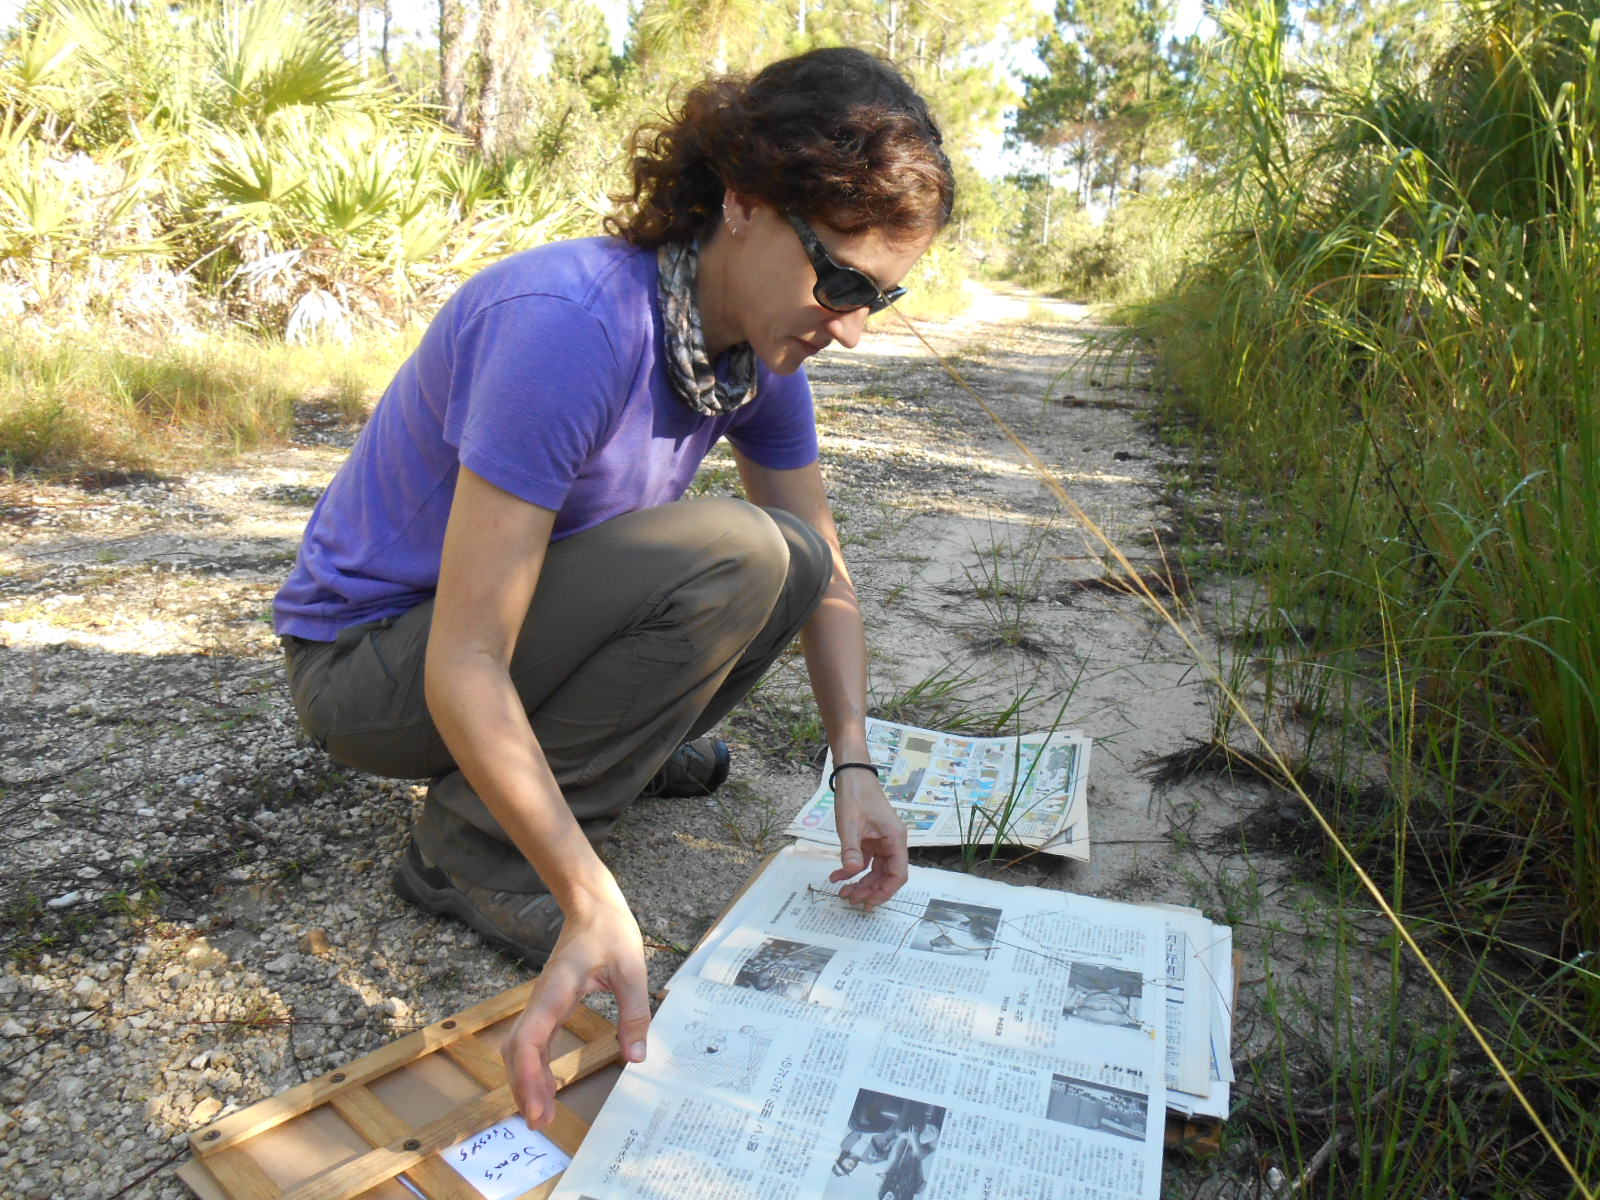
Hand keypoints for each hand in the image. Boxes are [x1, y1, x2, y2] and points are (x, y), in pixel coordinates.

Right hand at [502, 884, 650, 1127]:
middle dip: (524, 1087)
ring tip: (542, 1114)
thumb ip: (634, 1013)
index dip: (528, 1076)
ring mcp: (543, 1003)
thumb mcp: (632, 968)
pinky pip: (536, 1041)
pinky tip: (547, 1086)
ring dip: (528, 1080)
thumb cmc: (610, 931)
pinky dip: (537, 1066)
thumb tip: (637, 1057)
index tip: (538, 1106)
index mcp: (556, 991)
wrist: (592, 904)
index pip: (529, 1039)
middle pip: (518, 1050)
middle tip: (540, 1122)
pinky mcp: (551, 1005)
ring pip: (523, 1048)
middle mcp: (542, 1000)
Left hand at [829, 769, 907, 906]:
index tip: (868, 902)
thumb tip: (851, 872)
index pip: (898, 874)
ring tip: (843, 892)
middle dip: (870, 890)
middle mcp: (892, 843)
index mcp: (895, 839)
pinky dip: (852, 870)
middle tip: (850, 899)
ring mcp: (881, 842)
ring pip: (875, 871)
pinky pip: (864, 861)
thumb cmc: (855, 795)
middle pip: (887, 876)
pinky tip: (836, 876)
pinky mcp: (870, 840)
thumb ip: (851, 849)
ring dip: (861, 883)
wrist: (851, 774)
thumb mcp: (849, 823)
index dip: (885, 892)